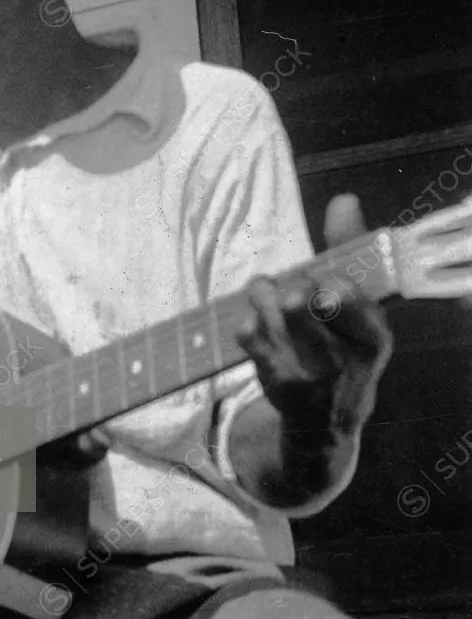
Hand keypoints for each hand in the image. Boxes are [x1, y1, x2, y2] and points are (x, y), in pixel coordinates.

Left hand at [237, 194, 392, 446]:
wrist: (325, 418)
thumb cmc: (342, 342)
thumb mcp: (358, 305)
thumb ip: (348, 250)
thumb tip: (344, 200)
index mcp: (372, 335)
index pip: (347, 300)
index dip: (329, 288)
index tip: (322, 287)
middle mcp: (342, 358)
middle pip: (299, 303)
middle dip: (291, 286)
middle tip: (294, 291)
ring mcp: (306, 372)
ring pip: (268, 311)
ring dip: (263, 294)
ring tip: (269, 297)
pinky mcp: (273, 378)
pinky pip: (247, 331)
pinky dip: (247, 319)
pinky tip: (257, 324)